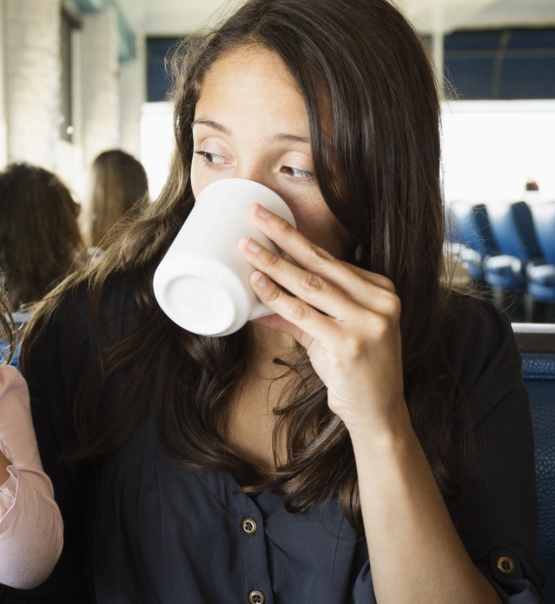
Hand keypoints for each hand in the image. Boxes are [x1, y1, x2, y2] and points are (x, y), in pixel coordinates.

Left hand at [238, 204, 405, 434]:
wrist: (378, 413)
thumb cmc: (354, 370)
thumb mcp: (328, 335)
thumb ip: (297, 315)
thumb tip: (256, 300)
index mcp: (380, 290)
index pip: (329, 259)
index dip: (295, 238)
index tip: (269, 219)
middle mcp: (379, 301)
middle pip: (320, 261)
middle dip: (283, 235)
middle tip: (255, 213)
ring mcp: (367, 322)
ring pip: (309, 285)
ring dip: (273, 263)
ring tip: (246, 246)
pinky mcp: (350, 344)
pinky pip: (303, 314)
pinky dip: (276, 297)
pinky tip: (257, 284)